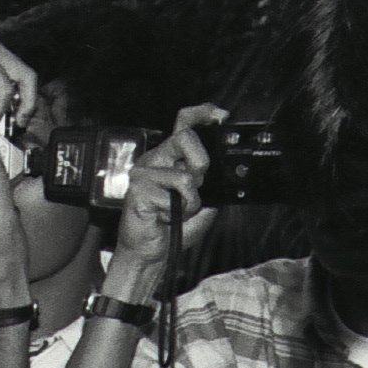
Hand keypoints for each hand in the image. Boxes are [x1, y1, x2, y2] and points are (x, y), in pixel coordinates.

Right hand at [109, 105, 228, 282]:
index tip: (221, 117)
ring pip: (184, 174)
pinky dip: (180, 210)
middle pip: (184, 137)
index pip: (183, 122)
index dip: (203, 113)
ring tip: (179, 210)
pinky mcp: (138, 189)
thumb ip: (213, 181)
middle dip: (201, 162)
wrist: (152, 253)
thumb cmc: (174, 227)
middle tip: (199, 183)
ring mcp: (143, 173)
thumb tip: (229, 167)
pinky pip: (174, 195)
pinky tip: (166, 217)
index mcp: (170, 157)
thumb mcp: (205, 200)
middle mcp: (155, 160)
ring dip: (192, 200)